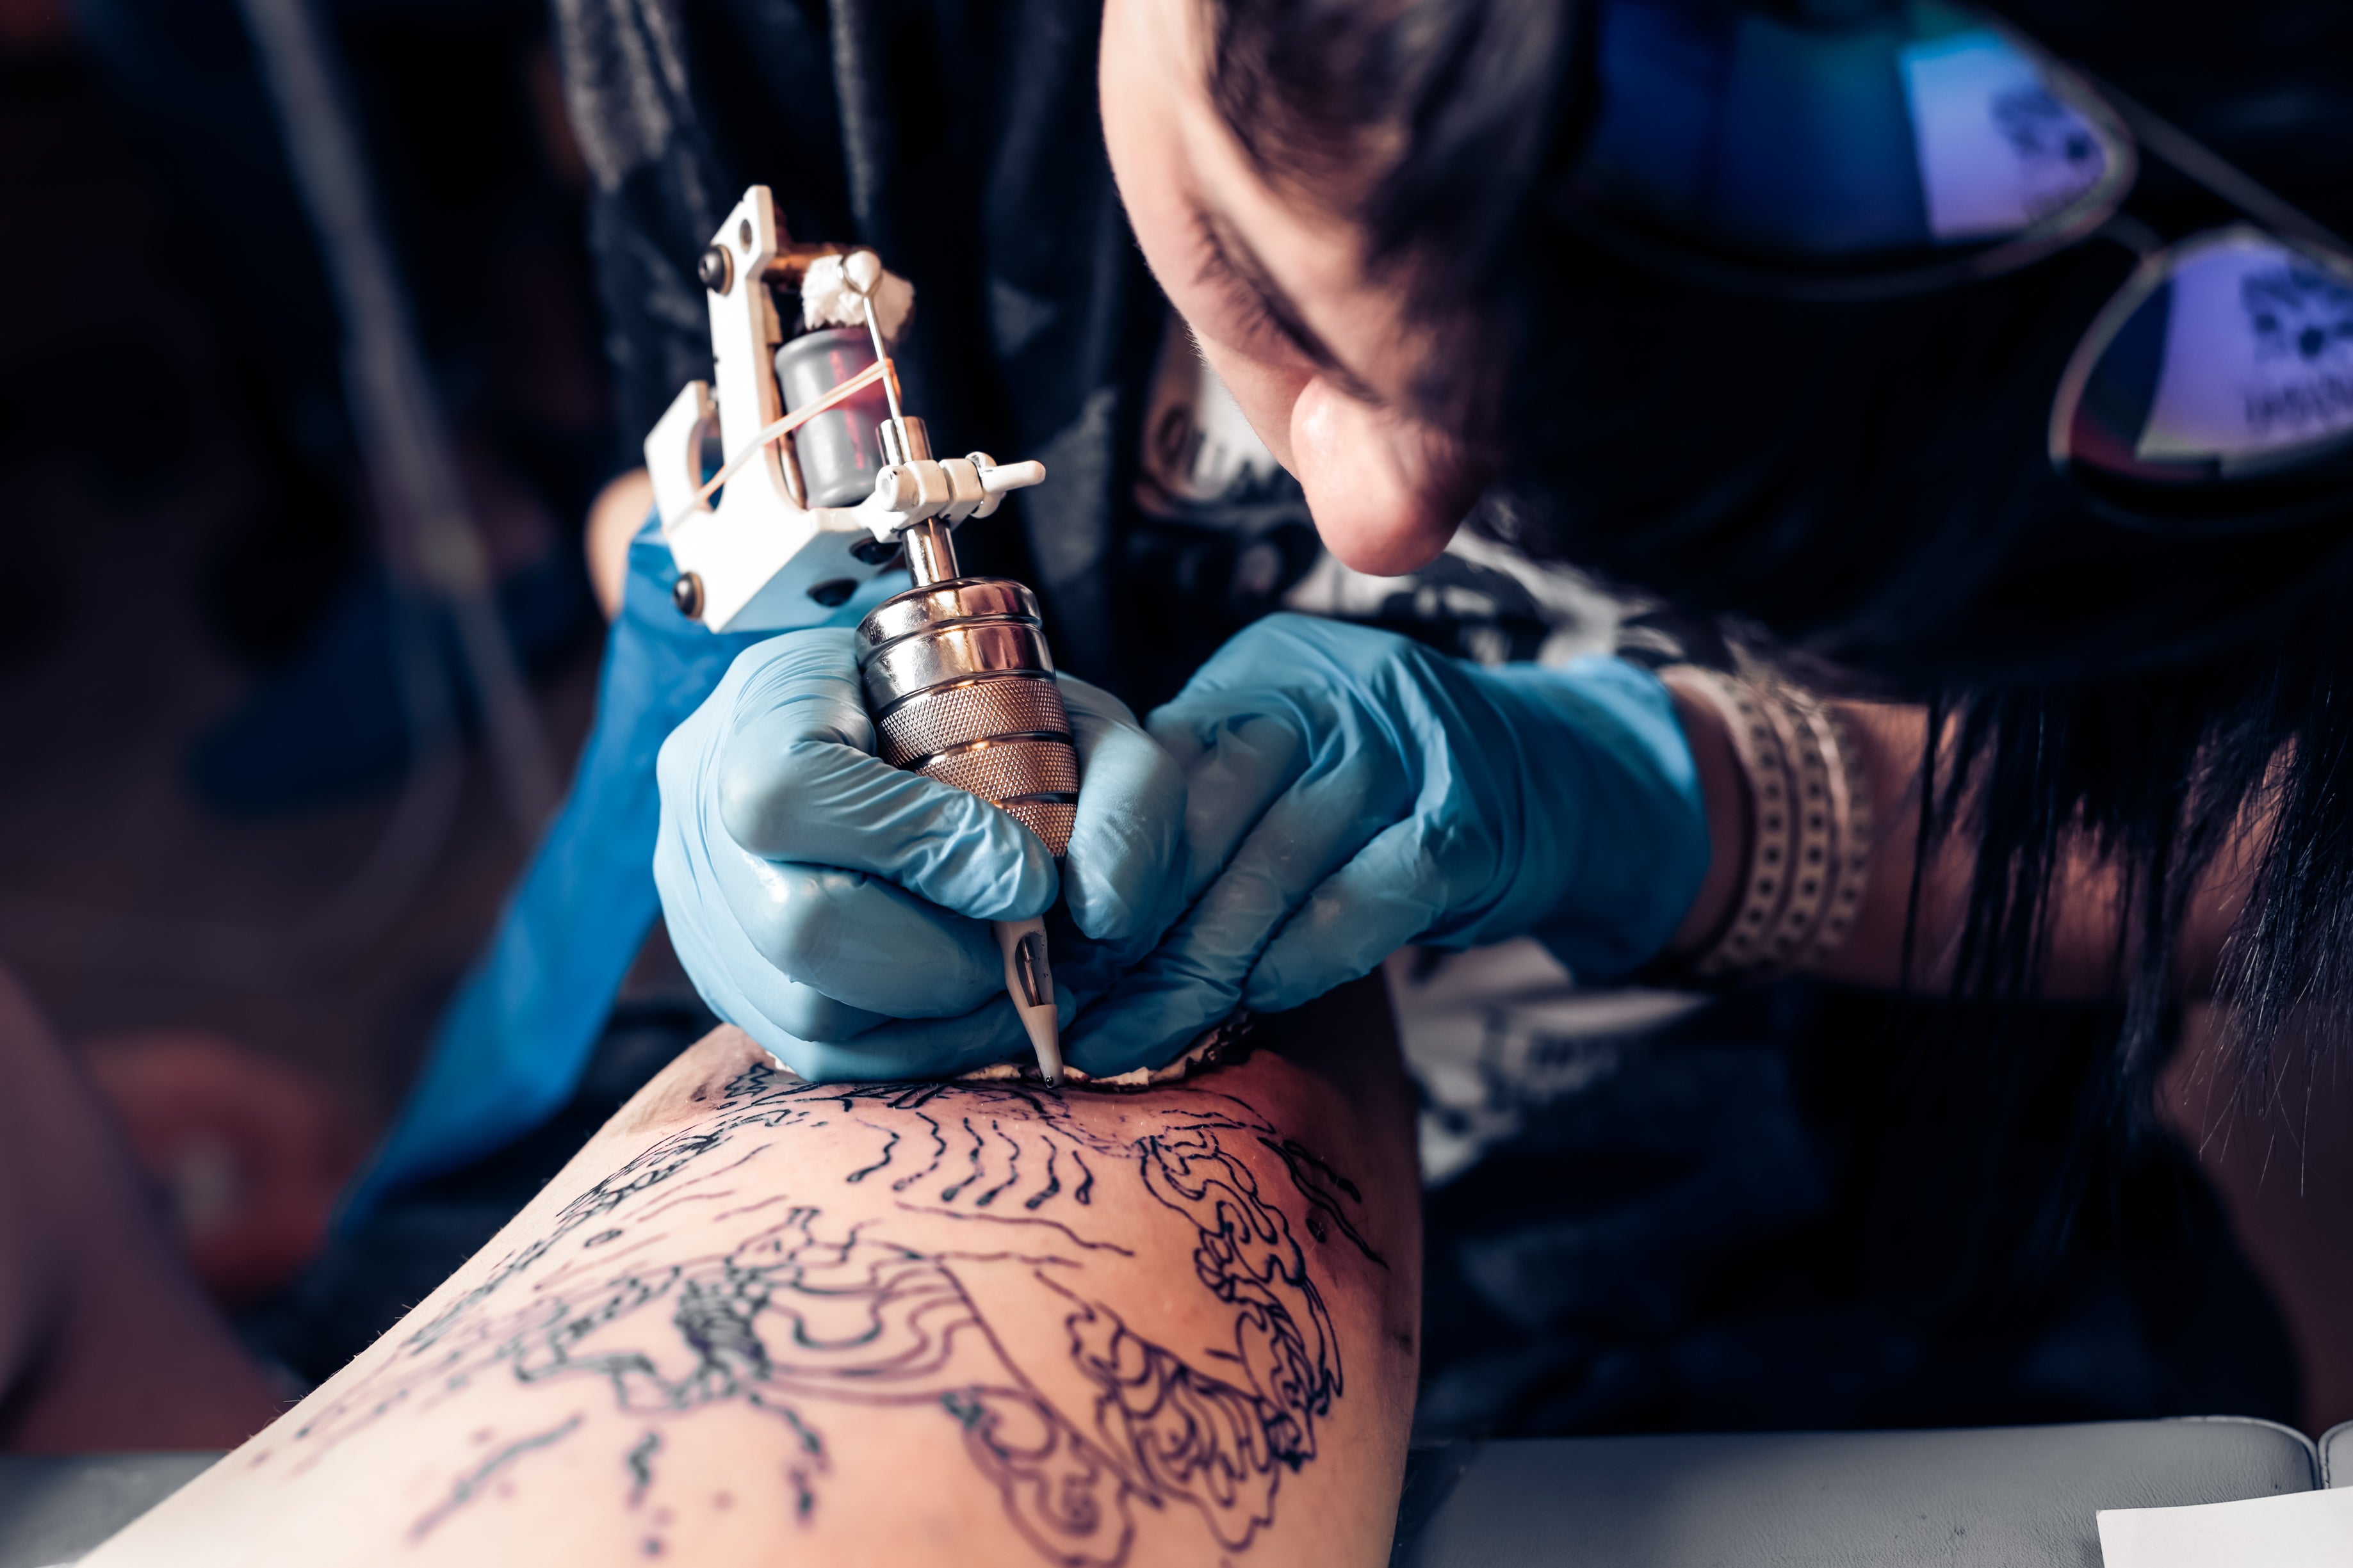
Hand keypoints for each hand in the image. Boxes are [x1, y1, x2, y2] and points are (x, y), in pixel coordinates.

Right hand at [654, 628, 1185, 1080]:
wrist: (880, 719)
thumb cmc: (969, 699)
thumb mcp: (1056, 704)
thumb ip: (1106, 787)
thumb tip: (1068, 907)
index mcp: (756, 713)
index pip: (792, 796)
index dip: (920, 847)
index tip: (1028, 873)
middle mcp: (700, 823)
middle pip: (800, 932)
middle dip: (945, 956)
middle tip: (1026, 944)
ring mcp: (704, 917)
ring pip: (812, 1015)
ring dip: (942, 1011)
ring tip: (1012, 973)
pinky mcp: (732, 987)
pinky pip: (821, 1054)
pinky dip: (919, 1042)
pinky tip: (977, 1002)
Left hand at [1066, 615, 1709, 1075]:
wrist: (1562, 781)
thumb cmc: (1387, 797)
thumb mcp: (1286, 768)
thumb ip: (1195, 819)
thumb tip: (1070, 931)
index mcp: (1263, 674)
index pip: (1157, 756)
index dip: (1103, 851)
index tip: (1058, 936)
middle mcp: (1331, 694)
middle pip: (1206, 820)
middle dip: (1135, 936)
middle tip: (1079, 1015)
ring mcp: (1406, 751)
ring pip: (1274, 869)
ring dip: (1200, 970)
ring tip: (1138, 1035)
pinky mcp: (1471, 824)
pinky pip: (1367, 899)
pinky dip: (1304, 956)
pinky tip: (1258, 999)